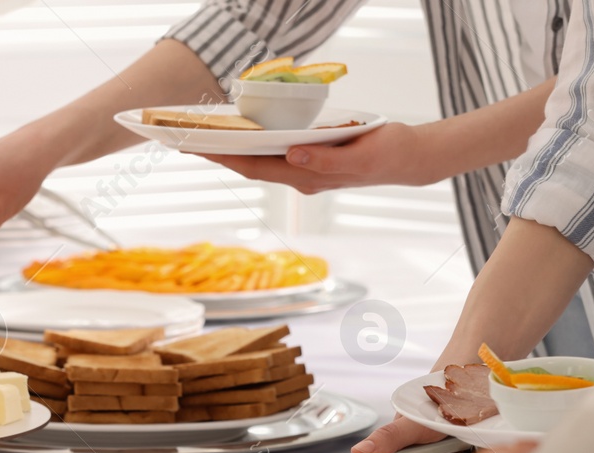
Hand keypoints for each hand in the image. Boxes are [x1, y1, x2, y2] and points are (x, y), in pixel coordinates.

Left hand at [199, 124, 422, 193]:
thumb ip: (325, 161)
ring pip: (260, 160)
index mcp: (307, 177)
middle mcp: (301, 176)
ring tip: (204, 136)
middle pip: (249, 165)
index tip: (194, 147)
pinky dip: (254, 144)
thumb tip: (291, 156)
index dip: (222, 157)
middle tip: (184, 138)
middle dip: (216, 154)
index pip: (254, 167)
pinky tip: (242, 134)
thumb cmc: (387, 155)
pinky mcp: (313, 159)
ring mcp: (306, 170)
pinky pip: (275, 153)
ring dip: (232, 150)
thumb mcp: (359, 157)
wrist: (410, 160)